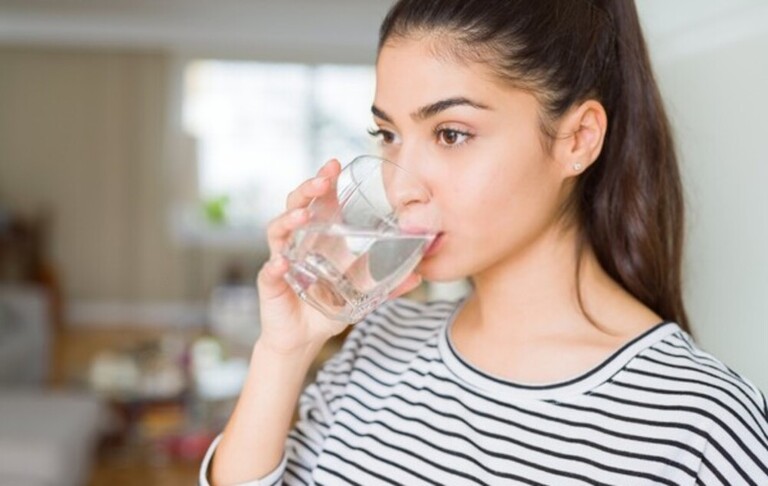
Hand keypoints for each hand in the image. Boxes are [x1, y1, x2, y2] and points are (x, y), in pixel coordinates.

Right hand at [256, 159, 423, 354]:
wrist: (303, 339)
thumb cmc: (327, 308)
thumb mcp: (361, 295)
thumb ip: (388, 284)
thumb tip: (419, 275)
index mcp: (318, 238)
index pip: (319, 202)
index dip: (324, 181)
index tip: (335, 164)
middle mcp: (297, 243)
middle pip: (296, 206)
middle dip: (307, 190)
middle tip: (322, 180)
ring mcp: (282, 260)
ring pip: (278, 231)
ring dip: (289, 220)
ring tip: (303, 215)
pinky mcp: (271, 284)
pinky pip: (269, 271)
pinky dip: (275, 266)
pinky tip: (282, 263)